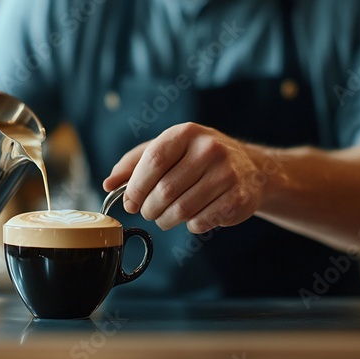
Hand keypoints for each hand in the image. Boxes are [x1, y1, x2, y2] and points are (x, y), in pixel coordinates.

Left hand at [103, 123, 264, 233]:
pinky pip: (201, 222)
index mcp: (187, 133)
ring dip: (166, 220)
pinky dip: (190, 226)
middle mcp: (210, 149)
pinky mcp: (238, 198)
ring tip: (165, 217)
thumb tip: (108, 184)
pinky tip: (193, 217)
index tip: (129, 202)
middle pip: (165, 190)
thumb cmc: (198, 159)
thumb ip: (135, 164)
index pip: (153, 162)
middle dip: (149, 208)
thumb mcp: (168, 150)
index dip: (135, 187)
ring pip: (181, 210)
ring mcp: (227, 174)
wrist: (251, 169)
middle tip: (148, 212)